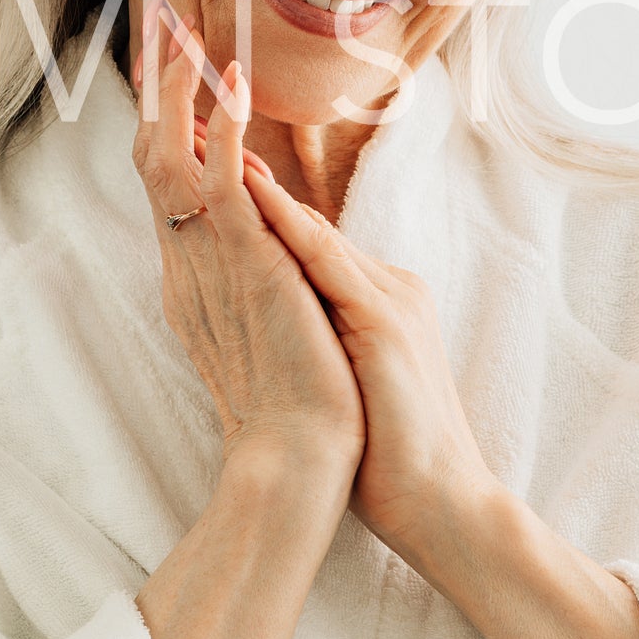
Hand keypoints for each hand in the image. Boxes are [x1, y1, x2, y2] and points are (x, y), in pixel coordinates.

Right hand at [130, 6, 364, 482]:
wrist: (300, 463)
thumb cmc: (297, 407)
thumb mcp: (266, 324)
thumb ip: (251, 278)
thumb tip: (254, 242)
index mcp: (195, 273)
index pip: (169, 177)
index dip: (163, 115)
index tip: (164, 57)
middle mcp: (189, 261)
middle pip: (155, 152)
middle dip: (155, 82)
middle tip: (154, 13)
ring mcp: (212, 263)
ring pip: (175, 157)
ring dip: (174, 88)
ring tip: (176, 24)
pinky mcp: (247, 268)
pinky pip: (223, 187)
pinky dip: (225, 131)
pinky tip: (234, 84)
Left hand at [230, 176, 495, 560]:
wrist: (442, 505)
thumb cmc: (389, 459)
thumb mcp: (348, 383)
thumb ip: (324, 343)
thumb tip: (276, 329)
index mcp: (379, 302)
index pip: (310, 246)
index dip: (258, 212)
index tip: (205, 177)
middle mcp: (389, 287)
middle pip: (310, 225)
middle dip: (251, 182)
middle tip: (196, 134)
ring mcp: (392, 300)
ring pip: (316, 232)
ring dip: (260, 186)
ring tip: (211, 140)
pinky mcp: (388, 322)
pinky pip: (329, 262)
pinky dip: (287, 225)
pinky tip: (249, 195)